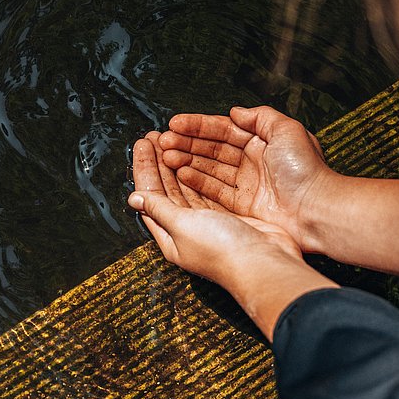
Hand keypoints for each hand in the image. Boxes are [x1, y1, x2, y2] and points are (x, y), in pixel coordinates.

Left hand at [130, 132, 337, 339]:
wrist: (263, 261)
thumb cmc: (221, 250)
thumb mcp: (183, 225)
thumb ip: (159, 209)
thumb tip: (135, 198)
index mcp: (170, 236)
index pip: (150, 196)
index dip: (145, 169)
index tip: (143, 145)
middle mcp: (186, 229)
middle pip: (166, 189)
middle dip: (159, 162)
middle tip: (155, 136)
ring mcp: (207, 222)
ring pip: (186, 186)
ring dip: (176, 163)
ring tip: (170, 141)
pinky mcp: (227, 216)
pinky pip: (206, 189)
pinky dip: (198, 172)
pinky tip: (193, 158)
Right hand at [158, 106, 333, 250]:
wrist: (315, 209)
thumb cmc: (306, 170)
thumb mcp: (287, 130)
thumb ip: (260, 116)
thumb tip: (236, 111)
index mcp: (262, 142)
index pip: (223, 130)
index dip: (198, 126)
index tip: (175, 124)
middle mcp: (252, 162)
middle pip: (212, 149)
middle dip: (187, 143)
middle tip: (164, 141)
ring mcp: (246, 184)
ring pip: (209, 168)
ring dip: (187, 160)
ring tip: (167, 156)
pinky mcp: (242, 205)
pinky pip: (214, 190)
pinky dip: (196, 181)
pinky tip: (181, 173)